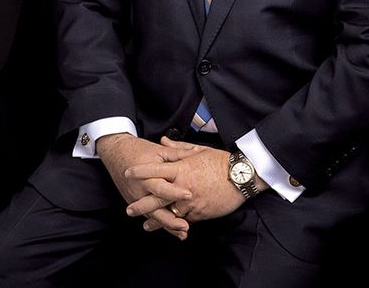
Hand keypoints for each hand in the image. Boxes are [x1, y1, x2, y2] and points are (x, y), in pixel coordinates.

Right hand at [97, 133, 198, 238]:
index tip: (189, 196)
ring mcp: (136, 198)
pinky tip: (173, 231)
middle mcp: (140, 189)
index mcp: (146, 174)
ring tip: (182, 233)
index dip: (175, 192)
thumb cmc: (138, 150)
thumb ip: (178, 153)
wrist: (115, 152)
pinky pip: (149, 216)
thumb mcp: (159, 150)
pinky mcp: (134, 202)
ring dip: (167, 226)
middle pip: (155, 207)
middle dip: (170, 218)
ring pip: (152, 215)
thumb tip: (196, 153)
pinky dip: (161, 224)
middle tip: (185, 226)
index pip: (161, 186)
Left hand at [125, 137, 265, 225]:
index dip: (141, 171)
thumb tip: (163, 141)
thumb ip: (177, 148)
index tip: (128, 173)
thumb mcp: (198, 151)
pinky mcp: (200, 213)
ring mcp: (192, 201)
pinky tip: (170, 227)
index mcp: (182, 168)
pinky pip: (185, 219)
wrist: (241, 177)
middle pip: (157, 197)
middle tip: (129, 209)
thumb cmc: (219, 161)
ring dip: (157, 220)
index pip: (156, 169)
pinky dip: (177, 223)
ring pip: (170, 213)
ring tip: (146, 224)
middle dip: (142, 204)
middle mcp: (184, 186)